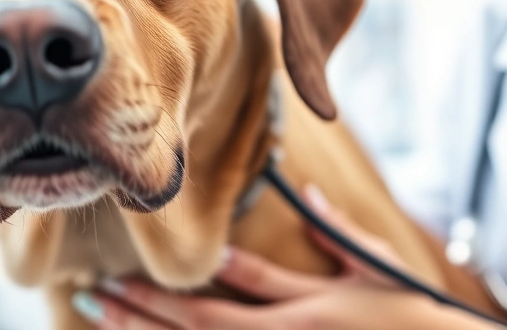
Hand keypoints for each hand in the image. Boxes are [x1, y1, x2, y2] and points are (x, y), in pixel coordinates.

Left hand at [72, 185, 502, 328]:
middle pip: (205, 325)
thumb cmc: (411, 316)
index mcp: (309, 306)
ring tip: (104, 319)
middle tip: (95, 294)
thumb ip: (337, 231)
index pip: (241, 285)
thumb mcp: (377, 269)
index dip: (186, 279)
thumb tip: (305, 190)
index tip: (136, 267)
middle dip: (145, 310)